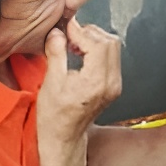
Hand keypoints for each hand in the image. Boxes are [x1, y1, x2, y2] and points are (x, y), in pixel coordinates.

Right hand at [36, 19, 124, 146]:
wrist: (64, 137)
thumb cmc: (54, 116)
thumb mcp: (51, 83)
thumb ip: (56, 54)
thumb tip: (58, 33)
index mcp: (96, 82)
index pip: (97, 44)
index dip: (81, 31)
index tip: (66, 28)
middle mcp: (111, 83)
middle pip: (110, 42)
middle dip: (89, 33)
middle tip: (69, 36)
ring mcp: (115, 85)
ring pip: (114, 48)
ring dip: (94, 40)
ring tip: (74, 45)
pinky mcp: (113, 85)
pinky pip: (112, 58)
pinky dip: (98, 50)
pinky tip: (81, 54)